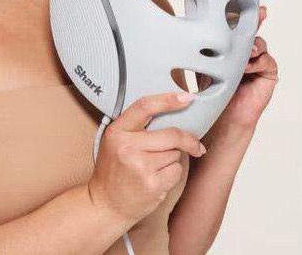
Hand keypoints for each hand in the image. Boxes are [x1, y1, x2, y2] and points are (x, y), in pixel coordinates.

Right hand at [87, 91, 205, 225]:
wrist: (106, 204)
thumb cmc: (114, 170)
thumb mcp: (115, 141)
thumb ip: (136, 127)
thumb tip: (171, 113)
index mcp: (117, 131)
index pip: (145, 107)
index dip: (168, 100)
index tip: (186, 97)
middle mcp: (127, 147)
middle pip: (171, 134)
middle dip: (188, 140)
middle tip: (196, 145)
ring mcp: (140, 166)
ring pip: (175, 154)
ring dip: (172, 159)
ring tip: (154, 168)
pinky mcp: (152, 184)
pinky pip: (176, 171)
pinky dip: (172, 174)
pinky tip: (157, 179)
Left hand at [212, 5, 277, 129]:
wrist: (223, 116)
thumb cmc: (212, 91)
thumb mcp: (205, 63)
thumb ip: (207, 48)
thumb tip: (194, 30)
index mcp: (230, 46)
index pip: (235, 26)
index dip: (238, 14)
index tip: (239, 2)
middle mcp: (245, 51)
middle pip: (252, 30)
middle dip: (256, 19)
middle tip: (259, 12)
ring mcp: (258, 61)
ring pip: (260, 44)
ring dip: (253, 45)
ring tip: (246, 52)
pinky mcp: (268, 72)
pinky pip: (267, 60)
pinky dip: (258, 62)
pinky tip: (248, 67)